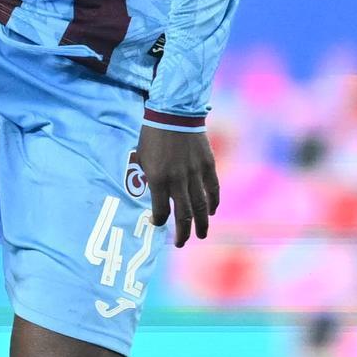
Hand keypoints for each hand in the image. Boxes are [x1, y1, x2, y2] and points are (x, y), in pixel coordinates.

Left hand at [135, 125, 219, 246]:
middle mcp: (178, 180)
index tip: (157, 224)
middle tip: (182, 243)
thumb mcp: (142, 157)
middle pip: (184, 215)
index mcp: (158, 179)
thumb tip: (154, 193)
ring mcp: (195, 173)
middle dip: (183, 233)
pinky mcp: (208, 165)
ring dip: (201, 224)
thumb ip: (149, 177)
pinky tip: (211, 211)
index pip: (161, 210)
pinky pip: (213, 189)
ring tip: (201, 235)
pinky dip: (213, 202)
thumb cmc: (152, 134)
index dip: (159, 221)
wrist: (174, 112)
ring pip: (201, 206)